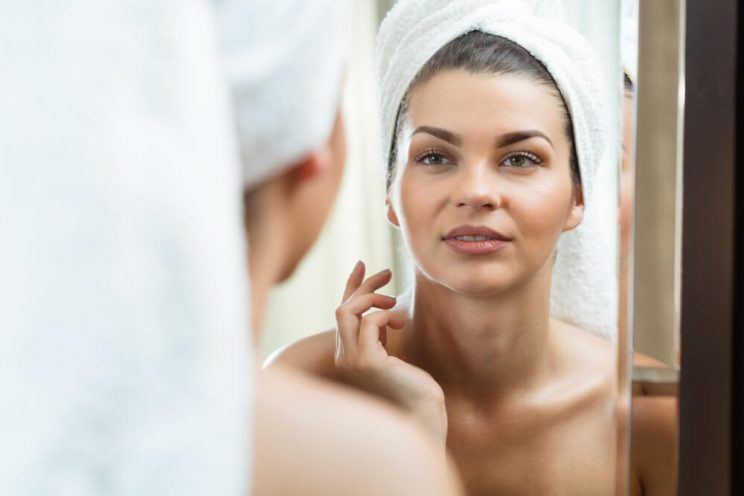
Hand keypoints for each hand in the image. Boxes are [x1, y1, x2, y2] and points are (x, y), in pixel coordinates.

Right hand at [334, 261, 447, 444]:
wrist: (423, 411)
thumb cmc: (413, 381)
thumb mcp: (393, 344)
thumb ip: (382, 326)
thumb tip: (382, 301)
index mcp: (348, 352)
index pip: (343, 311)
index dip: (352, 285)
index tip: (364, 265)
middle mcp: (343, 357)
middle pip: (343, 308)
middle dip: (364, 286)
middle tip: (388, 274)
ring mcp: (352, 360)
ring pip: (347, 312)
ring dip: (372, 298)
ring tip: (395, 304)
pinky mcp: (367, 362)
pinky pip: (369, 323)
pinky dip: (385, 316)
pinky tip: (401, 324)